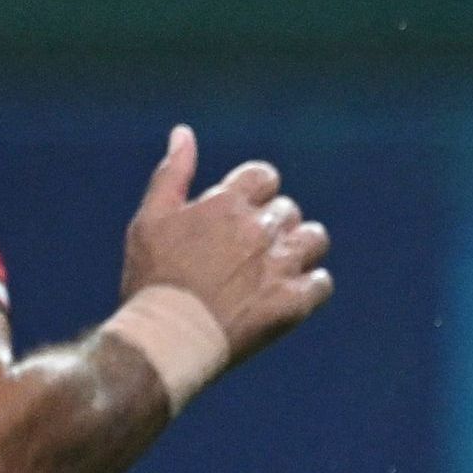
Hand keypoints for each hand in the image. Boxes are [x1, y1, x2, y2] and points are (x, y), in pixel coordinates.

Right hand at [119, 126, 332, 363]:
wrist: (166, 340)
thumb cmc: (151, 279)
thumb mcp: (150, 219)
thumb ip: (173, 173)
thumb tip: (184, 132)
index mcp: (227, 203)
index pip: (265, 176)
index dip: (256, 192)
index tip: (242, 213)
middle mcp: (259, 229)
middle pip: (287, 209)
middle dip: (272, 224)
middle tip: (248, 251)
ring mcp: (279, 266)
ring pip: (313, 238)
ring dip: (299, 247)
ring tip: (277, 267)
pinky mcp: (293, 302)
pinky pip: (322, 282)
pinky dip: (310, 285)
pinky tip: (289, 294)